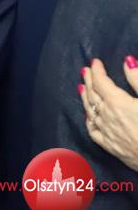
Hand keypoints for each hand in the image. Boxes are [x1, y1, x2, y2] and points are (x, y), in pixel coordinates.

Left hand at [80, 56, 137, 170]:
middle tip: (85, 70)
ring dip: (85, 97)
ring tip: (82, 87)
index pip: (101, 82)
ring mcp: (107, 133)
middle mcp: (107, 116)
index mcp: (118, 103)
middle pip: (93, 95)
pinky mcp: (111, 147)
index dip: (97, 70)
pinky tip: (88, 117)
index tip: (95, 62)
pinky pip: (93, 132)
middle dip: (89, 80)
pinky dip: (89, 121)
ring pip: (90, 111)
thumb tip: (127, 61)